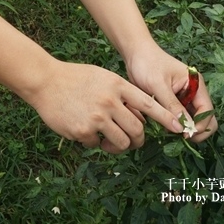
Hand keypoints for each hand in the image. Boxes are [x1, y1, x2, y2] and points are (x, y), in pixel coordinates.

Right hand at [31, 60, 186, 154]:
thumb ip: (121, 94)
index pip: (149, 104)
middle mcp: (110, 101)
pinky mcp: (84, 131)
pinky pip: (98, 144)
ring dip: (118, 145)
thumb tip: (139, 117)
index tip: (179, 128)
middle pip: (138, 130)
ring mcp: (97, 117)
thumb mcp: (103, 77)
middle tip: (131, 141)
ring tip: (107, 140)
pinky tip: (83, 130)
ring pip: (122, 142)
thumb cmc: (75, 78)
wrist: (45, 81)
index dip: (166, 118)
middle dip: (137, 140)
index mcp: (117, 86)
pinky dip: (94, 142)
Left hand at [125, 43, 217, 141]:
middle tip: (180, 137)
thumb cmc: (147, 63)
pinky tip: (163, 125)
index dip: (200, 125)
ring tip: (169, 130)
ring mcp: (185, 96)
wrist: (135, 52)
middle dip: (195, 130)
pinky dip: (175, 123)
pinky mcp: (174, 101)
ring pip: (192, 119)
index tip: (185, 135)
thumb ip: (172, 106)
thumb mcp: (158, 85)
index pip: (207, 111)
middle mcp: (194, 91)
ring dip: (184, 128)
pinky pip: (180, 116)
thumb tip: (185, 128)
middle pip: (205, 117)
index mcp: (196, 84)